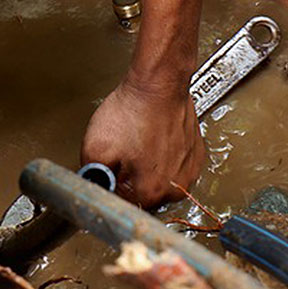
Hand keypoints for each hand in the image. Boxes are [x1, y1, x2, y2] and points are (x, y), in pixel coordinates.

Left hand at [80, 79, 204, 207]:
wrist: (159, 83)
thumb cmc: (133, 110)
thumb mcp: (95, 148)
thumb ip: (92, 179)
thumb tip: (94, 193)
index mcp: (150, 192)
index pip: (122, 205)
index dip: (109, 186)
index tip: (108, 171)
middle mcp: (175, 188)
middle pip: (141, 196)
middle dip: (128, 178)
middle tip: (122, 152)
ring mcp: (189, 172)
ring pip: (157, 181)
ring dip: (146, 168)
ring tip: (138, 142)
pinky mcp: (195, 156)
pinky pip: (173, 167)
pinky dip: (162, 157)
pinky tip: (152, 139)